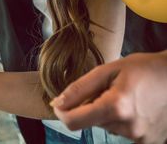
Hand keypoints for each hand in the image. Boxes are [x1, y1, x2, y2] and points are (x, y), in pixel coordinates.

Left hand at [52, 51, 166, 143]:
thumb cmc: (143, 68)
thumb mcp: (108, 70)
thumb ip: (79, 88)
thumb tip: (57, 103)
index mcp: (116, 107)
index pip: (73, 122)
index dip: (62, 112)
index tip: (61, 102)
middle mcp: (128, 128)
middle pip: (91, 121)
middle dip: (91, 106)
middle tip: (108, 89)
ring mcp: (140, 138)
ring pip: (106, 126)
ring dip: (108, 113)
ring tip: (125, 95)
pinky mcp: (149, 142)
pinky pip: (122, 131)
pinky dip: (122, 120)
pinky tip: (135, 106)